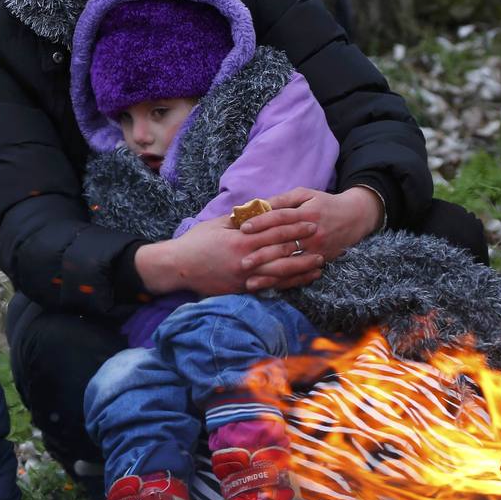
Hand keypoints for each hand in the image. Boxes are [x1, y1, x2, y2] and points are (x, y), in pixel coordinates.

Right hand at [135, 212, 319, 297]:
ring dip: (301, 268)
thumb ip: (238, 219)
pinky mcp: (241, 289)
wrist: (178, 267)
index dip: (295, 226)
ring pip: (280, 272)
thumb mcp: (217, 224)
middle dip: (303, 246)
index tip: (310, 222)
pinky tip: (300, 281)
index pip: (275, 230)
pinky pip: (269, 287)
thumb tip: (256, 210)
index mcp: (241, 238)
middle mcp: (246, 258)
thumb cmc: (196, 243)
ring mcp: (244, 276)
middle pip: (282, 251)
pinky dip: (287, 284)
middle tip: (322, 242)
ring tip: (319, 265)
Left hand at [238, 187, 382, 291]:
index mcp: (307, 213)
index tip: (243, 229)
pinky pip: (300, 272)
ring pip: (291, 262)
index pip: (280, 217)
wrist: (355, 217)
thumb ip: (283, 200)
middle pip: (284, 243)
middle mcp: (313, 232)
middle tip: (242, 261)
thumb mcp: (306, 194)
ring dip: (270, 272)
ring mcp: (318, 249)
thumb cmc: (324, 203)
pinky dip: (284, 280)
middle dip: (261, 253)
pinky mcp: (322, 260)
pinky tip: (269, 285)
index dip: (261, 222)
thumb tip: (259, 204)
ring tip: (250, 278)